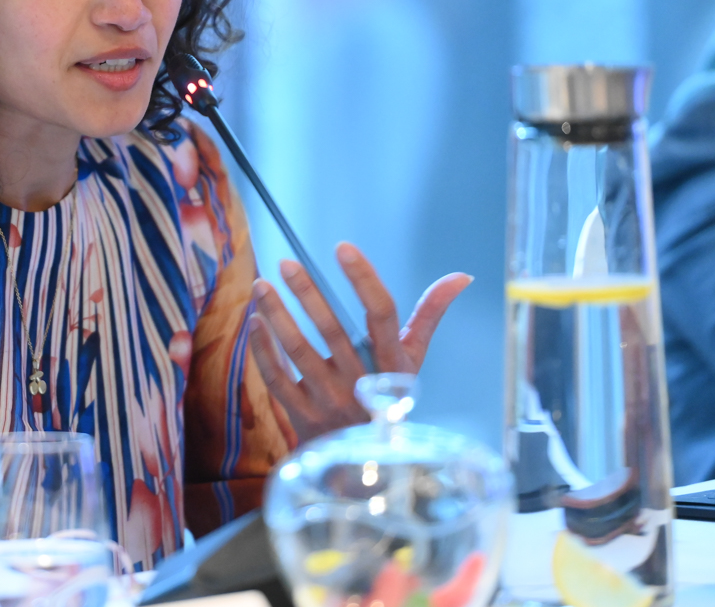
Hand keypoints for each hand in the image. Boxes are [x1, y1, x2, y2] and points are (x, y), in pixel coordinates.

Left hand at [247, 241, 471, 444]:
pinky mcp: (302, 417)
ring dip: (278, 315)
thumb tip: (460, 277)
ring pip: (299, 351)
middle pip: (333, 330)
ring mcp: (330, 401)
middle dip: (308, 293)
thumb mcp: (410, 362)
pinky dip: (263, 350)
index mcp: (393, 365)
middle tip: (287, 263)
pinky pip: (277, 380)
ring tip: (262, 285)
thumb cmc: (388, 398)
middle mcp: (362, 382)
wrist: (365, 467)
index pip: (382, 315)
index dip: (364, 279)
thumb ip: (428, 316)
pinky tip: (254, 322)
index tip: (344, 248)